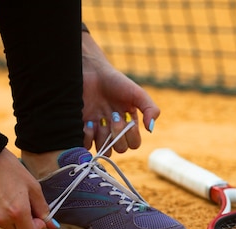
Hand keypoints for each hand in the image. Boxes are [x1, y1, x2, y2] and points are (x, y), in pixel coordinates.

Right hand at [0, 149, 55, 228]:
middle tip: (29, 210)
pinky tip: (3, 198)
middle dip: (27, 228)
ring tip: (14, 200)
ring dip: (15, 221)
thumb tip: (52, 225)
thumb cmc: (12, 170)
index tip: (38, 216)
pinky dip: (3, 216)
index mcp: (17, 212)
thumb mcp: (33, 187)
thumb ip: (43, 209)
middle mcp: (1, 219)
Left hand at [81, 32, 159, 155]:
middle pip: (120, 149)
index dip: (131, 136)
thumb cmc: (116, 82)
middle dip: (117, 135)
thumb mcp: (138, 93)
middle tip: (113, 117)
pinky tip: (89, 122)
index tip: (127, 119)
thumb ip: (150, 109)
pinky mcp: (84, 128)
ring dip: (103, 138)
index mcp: (129, 124)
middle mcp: (115, 130)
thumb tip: (151, 129)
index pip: (134, 144)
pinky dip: (88, 137)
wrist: (92, 72)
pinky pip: (87, 145)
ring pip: (104, 149)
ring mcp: (99, 130)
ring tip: (99, 121)